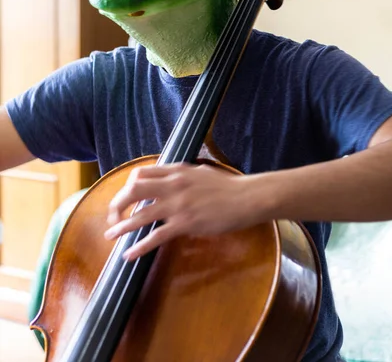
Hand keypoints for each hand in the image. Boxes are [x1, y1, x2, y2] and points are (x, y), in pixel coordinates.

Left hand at [104, 163, 260, 261]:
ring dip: (121, 226)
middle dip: (117, 204)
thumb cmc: (227, 186)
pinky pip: (156, 236)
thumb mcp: (199, 173)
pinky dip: (139, 246)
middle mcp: (172, 185)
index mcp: (176, 171)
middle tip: (111, 217)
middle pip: (133, 190)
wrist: (247, 197)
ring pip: (140, 214)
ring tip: (110, 235)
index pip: (141, 174)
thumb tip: (167, 182)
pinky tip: (130, 254)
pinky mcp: (185, 223)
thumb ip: (181, 177)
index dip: (127, 186)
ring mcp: (178, 204)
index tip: (125, 198)